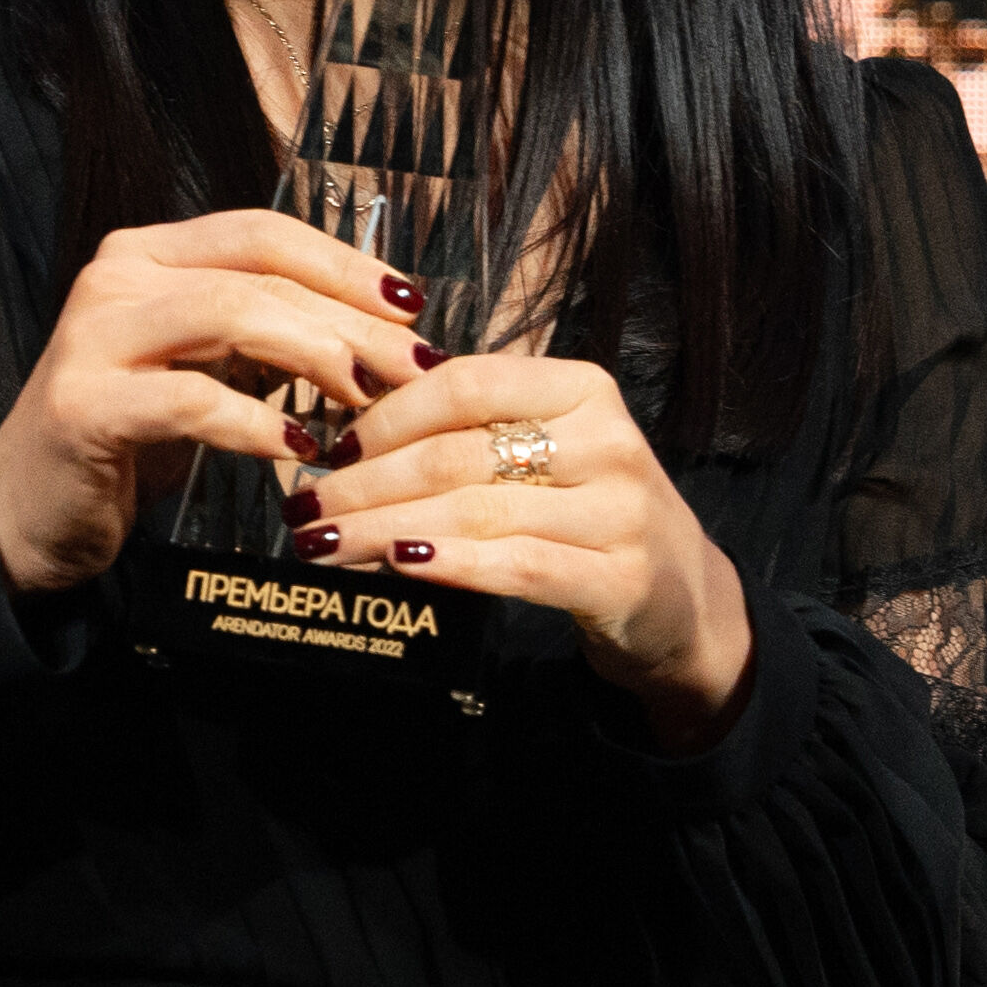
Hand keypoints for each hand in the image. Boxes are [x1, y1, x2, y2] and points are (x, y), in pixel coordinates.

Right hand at [0, 210, 433, 595]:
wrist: (25, 510)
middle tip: (412, 367)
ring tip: (362, 399)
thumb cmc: (126, 438)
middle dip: (350, 319)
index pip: (262, 232)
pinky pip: (192, 400)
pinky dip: (256, 423)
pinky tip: (299, 446)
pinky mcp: (85, 406)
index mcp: (146, 255)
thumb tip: (375, 331)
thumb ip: (264, 338)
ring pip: (230, 315)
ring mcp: (93, 338)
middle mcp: (115, 279)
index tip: (410, 304)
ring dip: (314, 354)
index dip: (343, 263)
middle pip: (259, 275)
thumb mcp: (201, 370)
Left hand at [298, 351, 753, 748]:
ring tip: (325, 546)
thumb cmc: (586, 517)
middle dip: (366, 484)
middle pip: (458, 455)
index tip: (328, 450)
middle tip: (305, 510)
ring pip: (475, 512)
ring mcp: (620, 511)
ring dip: (384, 530)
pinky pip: (518, 566)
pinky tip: (397, 566)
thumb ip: (469, 431)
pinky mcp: (622, 578)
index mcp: (581, 389)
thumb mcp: (544, 453)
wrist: (682, 601)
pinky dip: (450, 565)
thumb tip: (349, 425)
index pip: (465, 385)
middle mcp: (607, 441)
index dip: (385, 416)